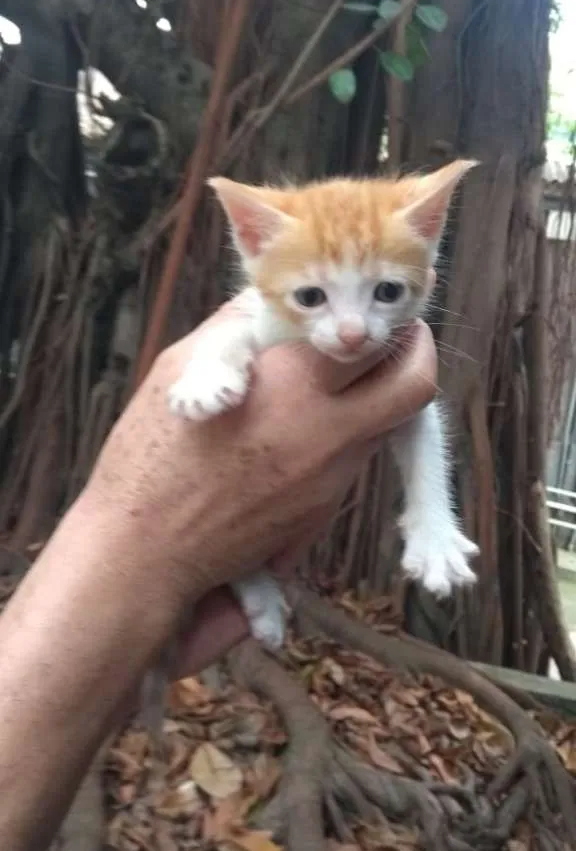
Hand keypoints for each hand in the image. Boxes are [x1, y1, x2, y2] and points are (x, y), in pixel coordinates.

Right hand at [82, 295, 436, 667]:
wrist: (147, 552)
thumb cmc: (151, 457)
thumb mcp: (181, 368)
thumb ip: (234, 327)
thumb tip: (264, 298)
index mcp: (291, 384)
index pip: (373, 343)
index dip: (387, 322)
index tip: (380, 311)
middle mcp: (327, 432)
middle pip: (413, 388)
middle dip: (416, 357)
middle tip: (398, 341)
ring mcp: (330, 478)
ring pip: (387, 426)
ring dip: (379, 397)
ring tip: (344, 381)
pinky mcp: (321, 512)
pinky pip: (353, 462)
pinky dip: (347, 436)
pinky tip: (307, 429)